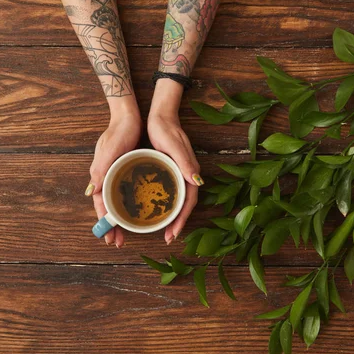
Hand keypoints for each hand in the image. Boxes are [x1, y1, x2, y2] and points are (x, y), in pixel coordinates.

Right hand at [86, 103, 140, 247]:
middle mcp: (106, 178)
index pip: (100, 205)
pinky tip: (136, 211)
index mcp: (100, 176)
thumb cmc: (117, 133)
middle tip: (117, 243)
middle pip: (108, 207)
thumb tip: (90, 192)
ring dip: (119, 218)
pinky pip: (125, 192)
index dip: (104, 223)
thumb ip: (99, 171)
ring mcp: (116, 175)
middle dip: (111, 226)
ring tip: (125, 233)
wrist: (127, 116)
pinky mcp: (126, 170)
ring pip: (116, 202)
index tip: (108, 239)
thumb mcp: (108, 152)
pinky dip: (127, 205)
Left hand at [148, 79, 202, 244]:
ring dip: (172, 216)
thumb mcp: (175, 145)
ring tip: (163, 230)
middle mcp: (186, 175)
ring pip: (178, 201)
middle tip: (167, 238)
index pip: (189, 202)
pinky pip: (170, 192)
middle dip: (177, 223)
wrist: (161, 115)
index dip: (182, 219)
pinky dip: (165, 204)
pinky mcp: (170, 171)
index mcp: (189, 172)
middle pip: (184, 205)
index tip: (172, 233)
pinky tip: (156, 210)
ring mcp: (179, 174)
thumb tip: (197, 182)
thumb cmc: (166, 129)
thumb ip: (186, 162)